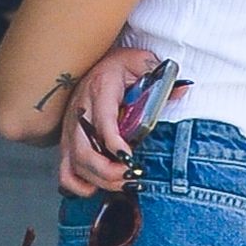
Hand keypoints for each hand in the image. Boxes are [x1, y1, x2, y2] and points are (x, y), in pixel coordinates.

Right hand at [59, 47, 174, 196]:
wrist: (96, 60)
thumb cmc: (118, 65)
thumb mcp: (141, 62)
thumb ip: (160, 77)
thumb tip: (180, 91)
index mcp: (99, 90)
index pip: (102, 123)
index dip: (114, 144)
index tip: (130, 159)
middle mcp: (80, 111)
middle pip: (84, 152)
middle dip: (108, 172)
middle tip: (130, 175)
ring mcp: (70, 128)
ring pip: (75, 165)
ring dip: (99, 180)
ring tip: (123, 182)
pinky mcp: (67, 140)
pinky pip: (64, 171)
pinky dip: (78, 185)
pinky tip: (97, 185)